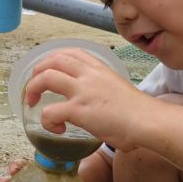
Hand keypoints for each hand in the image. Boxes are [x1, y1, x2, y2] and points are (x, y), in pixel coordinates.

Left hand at [26, 49, 149, 151]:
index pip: (71, 52)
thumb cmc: (140, 113)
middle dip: (36, 72)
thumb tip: (98, 107)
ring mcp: (83, 91)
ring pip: (45, 78)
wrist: (149, 121)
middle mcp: (89, 75)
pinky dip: (47, 121)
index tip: (47, 70)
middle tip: (33, 88)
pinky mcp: (79, 109)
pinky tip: (57, 129)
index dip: (53, 59)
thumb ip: (103, 91)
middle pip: (53, 60)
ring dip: (32, 89)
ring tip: (32, 103)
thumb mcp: (119, 90)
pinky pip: (49, 111)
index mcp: (100, 69)